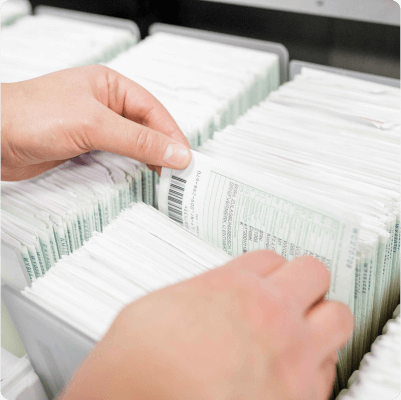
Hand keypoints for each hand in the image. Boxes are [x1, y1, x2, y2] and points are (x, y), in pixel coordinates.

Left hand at [1, 65, 190, 180]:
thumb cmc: (30, 115)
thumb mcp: (94, 124)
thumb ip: (137, 140)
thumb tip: (174, 151)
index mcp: (110, 86)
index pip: (152, 111)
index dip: (171, 134)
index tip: (185, 157)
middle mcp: (105, 105)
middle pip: (146, 128)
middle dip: (163, 148)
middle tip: (179, 170)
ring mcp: (95, 127)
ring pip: (133, 144)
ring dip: (149, 159)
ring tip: (165, 176)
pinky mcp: (86, 147)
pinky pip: (118, 156)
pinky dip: (131, 167)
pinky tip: (140, 175)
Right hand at [60, 251, 352, 399]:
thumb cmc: (136, 370)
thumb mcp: (155, 308)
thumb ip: (195, 295)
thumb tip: (205, 299)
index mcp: (232, 288)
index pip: (269, 259)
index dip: (267, 268)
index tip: (266, 277)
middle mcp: (268, 316)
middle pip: (313, 273)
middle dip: (304, 282)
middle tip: (293, 294)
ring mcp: (291, 357)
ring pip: (337, 318)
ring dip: (321, 320)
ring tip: (302, 329)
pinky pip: (329, 370)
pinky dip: (316, 364)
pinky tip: (294, 369)